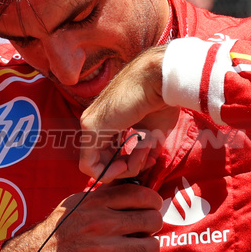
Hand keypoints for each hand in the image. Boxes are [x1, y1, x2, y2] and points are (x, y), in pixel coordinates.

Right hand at [0, 182, 162, 251]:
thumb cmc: (54, 232)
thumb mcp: (73, 204)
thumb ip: (100, 197)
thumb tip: (129, 187)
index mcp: (94, 204)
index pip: (140, 194)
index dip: (153, 201)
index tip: (152, 207)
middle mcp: (100, 224)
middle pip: (151, 219)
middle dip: (153, 225)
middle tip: (146, 230)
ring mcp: (102, 251)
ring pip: (150, 246)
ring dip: (150, 248)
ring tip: (141, 250)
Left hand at [79, 46, 179, 179]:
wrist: (160, 80)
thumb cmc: (160, 99)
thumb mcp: (155, 130)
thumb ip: (146, 148)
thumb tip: (145, 162)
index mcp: (109, 121)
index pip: (111, 153)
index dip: (131, 163)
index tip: (150, 158)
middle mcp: (96, 122)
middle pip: (104, 161)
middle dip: (128, 167)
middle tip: (148, 159)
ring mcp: (90, 123)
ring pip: (97, 165)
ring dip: (125, 168)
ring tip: (144, 154)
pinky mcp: (90, 127)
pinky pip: (90, 165)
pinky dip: (110, 172)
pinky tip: (126, 164)